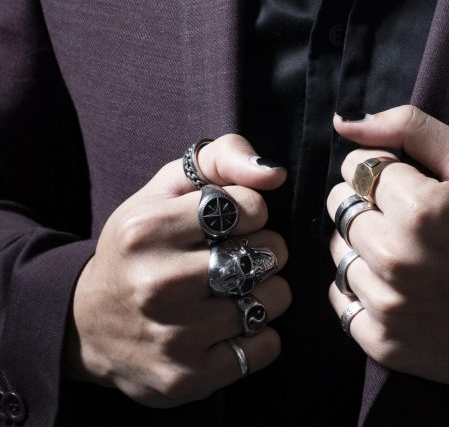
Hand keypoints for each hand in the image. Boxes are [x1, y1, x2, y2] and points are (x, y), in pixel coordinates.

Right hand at [63, 135, 290, 406]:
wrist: (87, 324)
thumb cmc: (140, 244)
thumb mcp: (167, 186)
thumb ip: (222, 158)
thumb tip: (274, 173)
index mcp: (148, 229)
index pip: (250, 207)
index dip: (250, 210)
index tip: (231, 221)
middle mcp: (157, 283)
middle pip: (267, 252)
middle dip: (263, 248)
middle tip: (237, 254)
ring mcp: (172, 335)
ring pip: (271, 300)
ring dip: (266, 291)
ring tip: (237, 287)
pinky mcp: (187, 377)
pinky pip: (264, 347)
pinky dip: (259, 333)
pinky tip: (231, 323)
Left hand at [327, 107, 448, 386]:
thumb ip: (410, 127)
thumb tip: (345, 123)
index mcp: (418, 207)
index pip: (357, 166)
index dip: (381, 166)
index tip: (407, 179)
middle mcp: (397, 257)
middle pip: (342, 207)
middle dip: (367, 201)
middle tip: (406, 213)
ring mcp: (390, 306)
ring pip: (340, 252)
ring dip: (362, 244)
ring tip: (405, 248)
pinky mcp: (387, 344)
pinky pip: (342, 302)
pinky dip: (360, 288)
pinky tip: (397, 283)